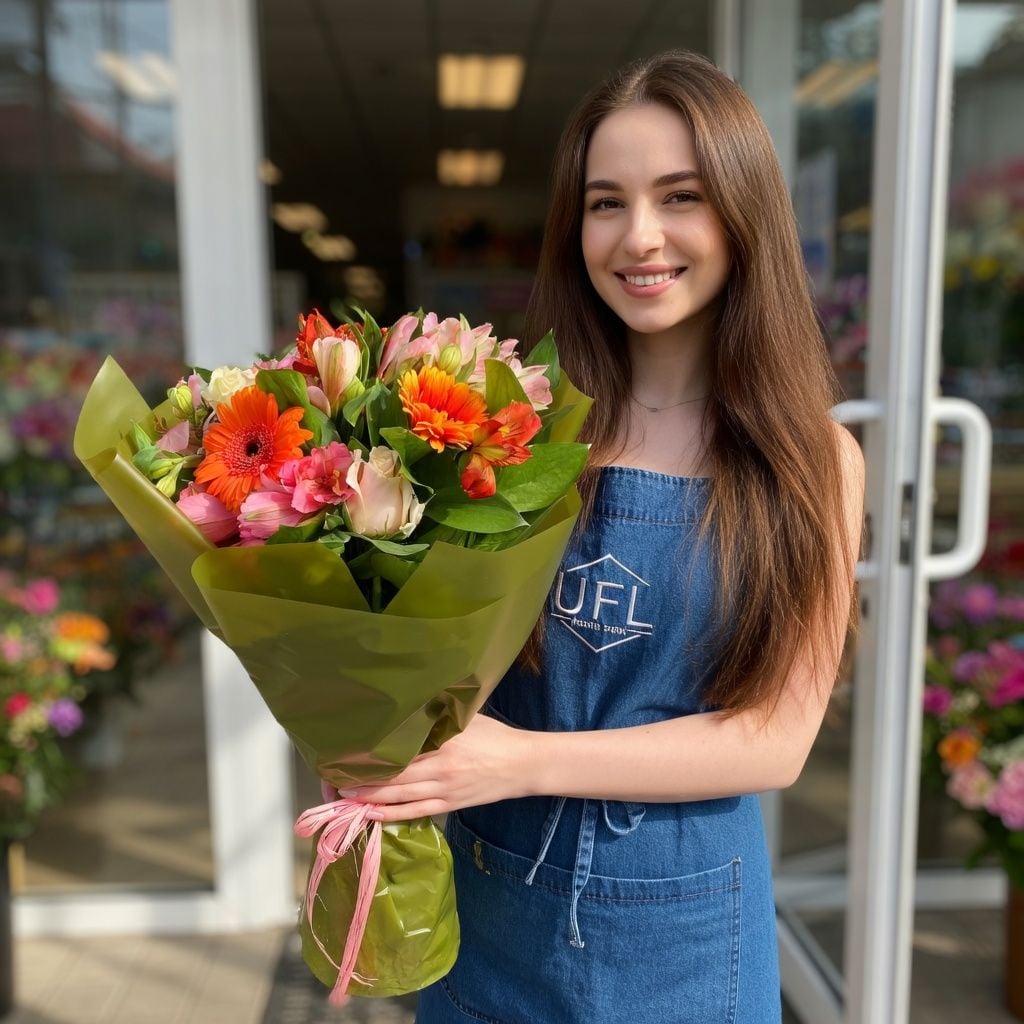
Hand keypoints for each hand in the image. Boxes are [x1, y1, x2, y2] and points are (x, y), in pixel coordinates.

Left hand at [339, 714, 535, 822]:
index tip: (346, 750)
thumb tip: (409, 706)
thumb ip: (438, 717)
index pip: (399, 749)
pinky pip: (413, 813)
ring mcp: (443, 791)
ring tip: (344, 795)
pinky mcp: (448, 806)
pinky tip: (370, 813)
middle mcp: (440, 769)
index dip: (371, 753)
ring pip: (398, 797)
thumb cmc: (495, 736)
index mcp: (444, 743)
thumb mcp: (467, 718)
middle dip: (361, 778)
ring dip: (368, 797)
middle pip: (392, 777)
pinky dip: (389, 814)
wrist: (523, 765)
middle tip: (334, 776)